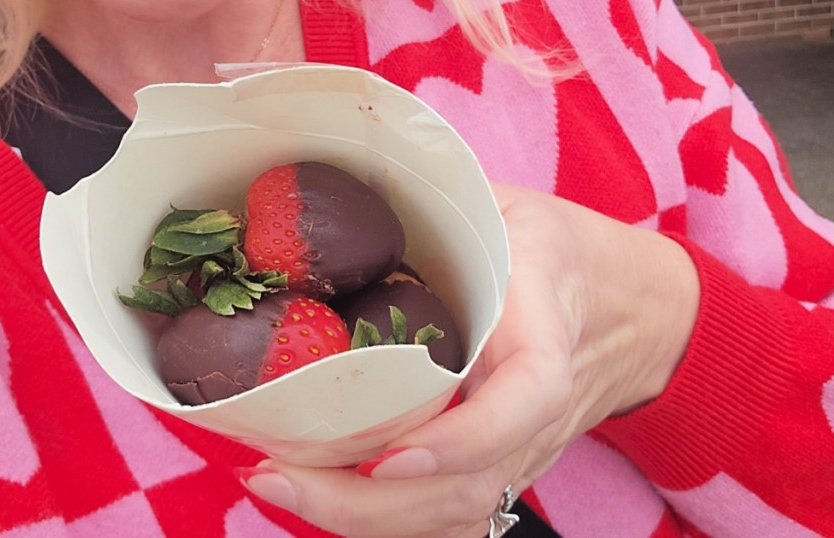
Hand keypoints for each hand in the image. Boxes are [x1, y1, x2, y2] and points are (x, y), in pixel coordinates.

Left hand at [236, 183, 699, 536]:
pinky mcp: (503, 470)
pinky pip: (450, 519)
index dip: (465, 437)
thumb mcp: (510, 206)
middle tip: (277, 476)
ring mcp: (523, 451)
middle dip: (368, 501)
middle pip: (469, 485)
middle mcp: (539, 411)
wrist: (629, 311)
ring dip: (361, 518)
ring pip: (455, 514)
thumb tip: (339, 195)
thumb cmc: (558, 251)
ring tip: (279, 486)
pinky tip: (320, 500)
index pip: (527, 397)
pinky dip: (382, 523)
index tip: (388, 454)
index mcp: (546, 330)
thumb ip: (442, 206)